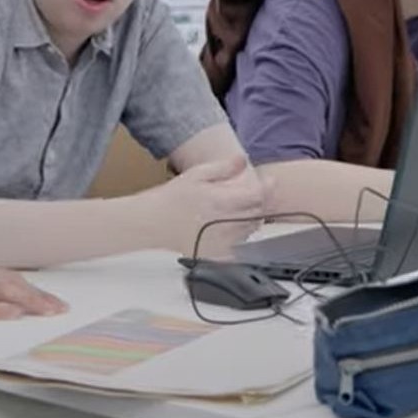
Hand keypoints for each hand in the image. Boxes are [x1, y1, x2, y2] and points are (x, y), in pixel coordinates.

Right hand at [157, 154, 273, 258]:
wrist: (149, 226)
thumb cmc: (169, 200)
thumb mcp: (195, 176)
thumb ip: (222, 168)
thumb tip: (243, 160)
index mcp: (220, 202)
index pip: (258, 196)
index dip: (268, 187)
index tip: (268, 181)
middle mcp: (224, 224)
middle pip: (258, 213)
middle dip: (258, 201)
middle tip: (249, 194)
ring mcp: (222, 243)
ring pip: (251, 230)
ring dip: (251, 217)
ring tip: (233, 209)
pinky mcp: (218, 256)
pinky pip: (240, 246)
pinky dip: (240, 236)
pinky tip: (227, 228)